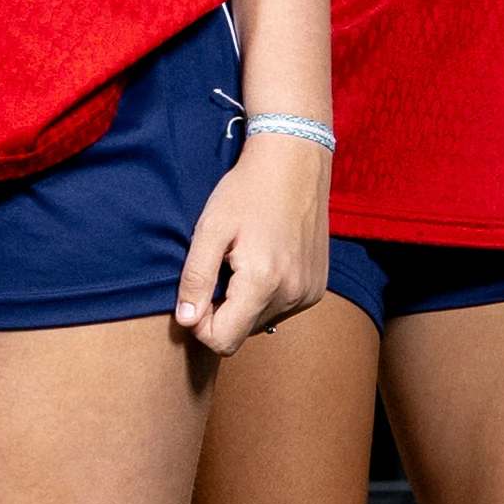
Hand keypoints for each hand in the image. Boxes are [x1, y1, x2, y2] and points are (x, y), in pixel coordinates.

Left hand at [176, 129, 333, 357]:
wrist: (294, 163)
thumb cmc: (246, 191)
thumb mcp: (210, 229)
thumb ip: (196, 278)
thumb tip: (186, 321)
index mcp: (263, 283)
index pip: (223, 341)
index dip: (200, 324)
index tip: (196, 292)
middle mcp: (292, 296)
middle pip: (241, 334)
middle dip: (222, 312)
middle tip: (219, 268)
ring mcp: (309, 294)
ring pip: (260, 323)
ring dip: (243, 304)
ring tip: (242, 261)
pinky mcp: (317, 288)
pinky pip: (280, 309)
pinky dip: (265, 295)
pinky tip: (264, 261)